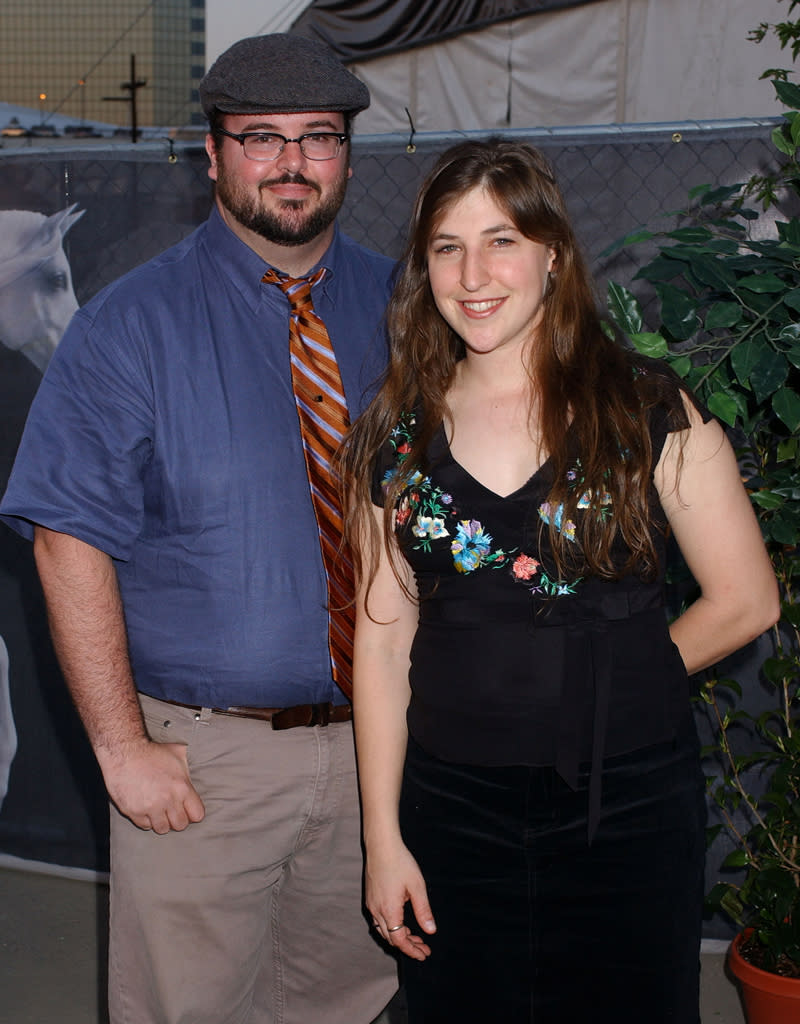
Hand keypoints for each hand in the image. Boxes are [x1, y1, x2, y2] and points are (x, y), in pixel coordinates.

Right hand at [97, 737, 204, 832]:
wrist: (124, 752)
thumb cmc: (151, 751)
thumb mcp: (177, 753)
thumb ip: (189, 766)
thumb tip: (201, 758)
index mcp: (182, 787)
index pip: (197, 815)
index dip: (192, 813)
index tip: (186, 809)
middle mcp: (168, 800)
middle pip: (180, 825)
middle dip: (177, 819)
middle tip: (171, 811)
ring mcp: (150, 808)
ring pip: (163, 829)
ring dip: (162, 822)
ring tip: (159, 811)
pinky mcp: (134, 812)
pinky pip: (145, 826)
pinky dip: (146, 820)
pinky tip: (146, 809)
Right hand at [366, 838, 435, 960]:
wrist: (381, 845)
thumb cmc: (400, 862)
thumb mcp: (417, 887)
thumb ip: (423, 910)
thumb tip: (430, 931)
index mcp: (389, 910)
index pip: (399, 940)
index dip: (412, 950)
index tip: (423, 954)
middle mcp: (377, 911)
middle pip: (391, 938)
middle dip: (407, 945)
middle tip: (423, 947)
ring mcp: (371, 905)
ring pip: (383, 930)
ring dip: (399, 936)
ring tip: (415, 937)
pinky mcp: (370, 898)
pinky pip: (379, 921)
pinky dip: (391, 927)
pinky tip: (401, 922)